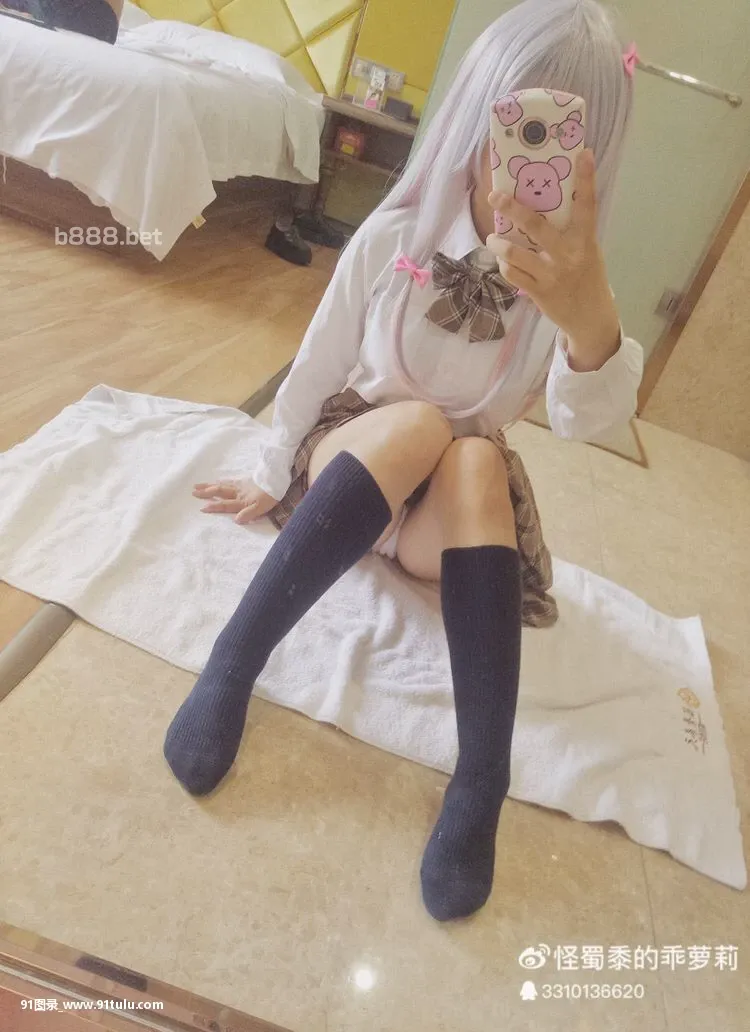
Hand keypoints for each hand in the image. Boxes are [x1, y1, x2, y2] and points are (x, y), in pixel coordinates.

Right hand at [193, 478, 276, 524]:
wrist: (276, 481)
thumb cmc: (269, 497)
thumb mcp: (261, 509)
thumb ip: (248, 514)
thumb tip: (235, 520)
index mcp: (241, 501)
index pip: (224, 504)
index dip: (214, 506)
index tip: (201, 508)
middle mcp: (237, 492)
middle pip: (219, 492)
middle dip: (206, 492)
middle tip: (193, 492)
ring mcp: (240, 485)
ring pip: (221, 485)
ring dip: (209, 485)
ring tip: (198, 485)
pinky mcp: (244, 480)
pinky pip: (228, 480)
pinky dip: (220, 480)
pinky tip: (216, 480)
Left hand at [486, 149, 620, 369]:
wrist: (591, 318)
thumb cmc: (586, 277)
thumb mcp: (587, 251)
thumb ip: (569, 232)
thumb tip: (540, 206)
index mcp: (585, 240)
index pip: (588, 205)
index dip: (586, 179)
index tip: (583, 153)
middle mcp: (569, 255)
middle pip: (536, 226)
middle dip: (512, 208)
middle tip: (495, 195)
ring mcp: (552, 274)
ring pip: (514, 253)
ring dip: (498, 244)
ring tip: (493, 239)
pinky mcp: (539, 292)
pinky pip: (512, 273)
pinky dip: (504, 265)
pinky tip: (505, 262)